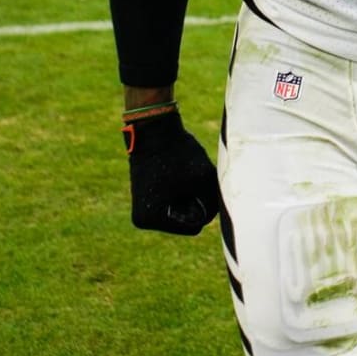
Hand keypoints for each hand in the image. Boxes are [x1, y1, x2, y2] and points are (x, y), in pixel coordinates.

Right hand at [123, 108, 219, 234]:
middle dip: (195, 200)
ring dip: (189, 194)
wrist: (154, 128)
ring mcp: (142, 207)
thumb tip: (212, 214)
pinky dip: (181, 188)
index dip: (204, 207)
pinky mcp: (146, 195)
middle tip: (188, 176)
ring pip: (181, 209)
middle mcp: (142, 218)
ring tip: (181, 173)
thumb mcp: (204, 179)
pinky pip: (173, 200)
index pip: (193, 227)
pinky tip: (176, 171)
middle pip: (186, 219)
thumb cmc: (178, 153)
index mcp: (150, 219)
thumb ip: (214, 202)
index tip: (196, 184)